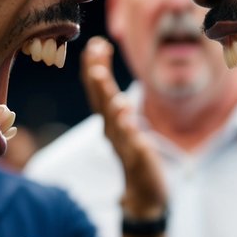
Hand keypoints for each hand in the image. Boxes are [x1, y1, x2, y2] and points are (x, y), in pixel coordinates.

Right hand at [81, 36, 167, 218]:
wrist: (144, 194)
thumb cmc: (133, 154)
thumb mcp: (123, 123)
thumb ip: (113, 98)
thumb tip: (102, 69)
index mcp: (109, 120)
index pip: (98, 89)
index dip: (95, 66)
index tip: (95, 42)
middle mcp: (111, 130)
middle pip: (101, 100)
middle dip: (96, 77)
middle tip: (92, 55)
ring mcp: (124, 144)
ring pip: (112, 118)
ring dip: (106, 97)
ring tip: (101, 76)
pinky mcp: (138, 158)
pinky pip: (131, 140)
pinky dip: (127, 127)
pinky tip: (126, 113)